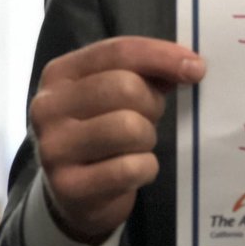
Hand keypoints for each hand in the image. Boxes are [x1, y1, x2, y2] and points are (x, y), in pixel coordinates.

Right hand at [30, 36, 205, 243]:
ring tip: (138, 144)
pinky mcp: (68, 187)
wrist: (76, 194)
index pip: (118, 51)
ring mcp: (53, 148)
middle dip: (152, 103)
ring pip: (129, 128)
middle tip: (151, 117)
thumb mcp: (115, 93)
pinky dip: (146, 168)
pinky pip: (129, 168)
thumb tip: (189, 65)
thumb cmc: (104, 129)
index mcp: (61, 73)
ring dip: (147, 137)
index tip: (196, 68)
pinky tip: (135, 170)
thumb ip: (145, 72)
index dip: (162, 56)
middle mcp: (47, 107)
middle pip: (125, 88)